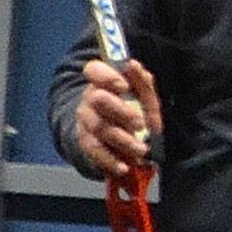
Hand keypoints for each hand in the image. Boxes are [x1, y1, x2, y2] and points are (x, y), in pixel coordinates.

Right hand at [71, 61, 161, 175]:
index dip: (107, 77)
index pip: (94, 70)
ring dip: (122, 140)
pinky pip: (94, 151)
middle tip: (140, 123)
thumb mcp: (145, 93)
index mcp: (103, 81)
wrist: (121, 131)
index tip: (124, 86)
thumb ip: (141, 80)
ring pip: (99, 128)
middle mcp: (90, 98)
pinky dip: (109, 160)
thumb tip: (131, 64)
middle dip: (120, 111)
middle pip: (98, 100)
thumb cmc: (135, 106)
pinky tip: (123, 167)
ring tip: (141, 149)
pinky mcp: (86, 142)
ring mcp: (86, 120)